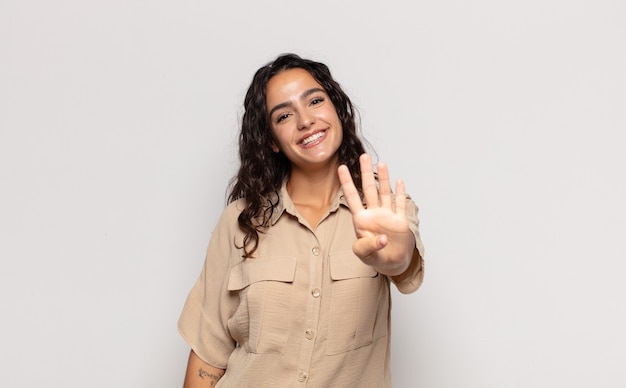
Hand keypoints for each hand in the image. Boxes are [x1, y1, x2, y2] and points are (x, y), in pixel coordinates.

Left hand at [337, 153, 415, 276]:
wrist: (391, 263)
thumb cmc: (375, 258)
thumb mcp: (365, 255)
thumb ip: (368, 247)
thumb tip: (382, 239)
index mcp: (361, 220)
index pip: (352, 197)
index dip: (347, 183)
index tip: (341, 167)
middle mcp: (373, 214)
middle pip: (368, 189)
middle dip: (365, 173)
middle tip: (363, 156)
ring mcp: (387, 215)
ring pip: (384, 193)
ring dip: (383, 178)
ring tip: (381, 163)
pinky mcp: (400, 220)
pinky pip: (400, 204)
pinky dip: (400, 193)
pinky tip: (399, 181)